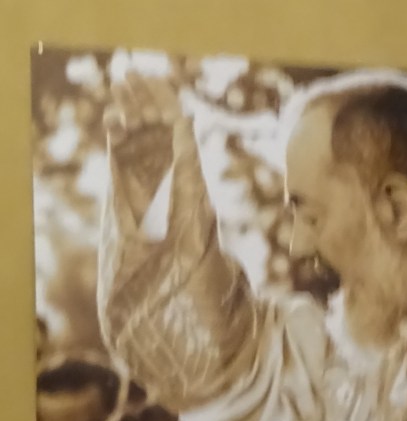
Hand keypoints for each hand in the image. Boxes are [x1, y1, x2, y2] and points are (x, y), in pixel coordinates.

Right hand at [103, 71, 183, 224]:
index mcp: (186, 160)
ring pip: (135, 128)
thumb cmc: (192, 233)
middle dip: (142, 95)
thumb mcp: (192, 190)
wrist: (172, 260)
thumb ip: (187, 156)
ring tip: (118, 85)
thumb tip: (184, 120)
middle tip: (130, 74)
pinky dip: (115, 131)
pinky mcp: (125, 175)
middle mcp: (165, 160)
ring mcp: (144, 166)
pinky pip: (119, 146)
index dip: (163, 97)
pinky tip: (112, 120)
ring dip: (127, 106)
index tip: (152, 78)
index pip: (175, 120)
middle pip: (153, 118)